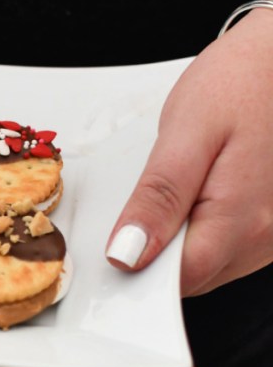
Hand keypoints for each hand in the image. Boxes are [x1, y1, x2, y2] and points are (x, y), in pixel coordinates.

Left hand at [106, 3, 272, 295]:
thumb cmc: (238, 84)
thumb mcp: (185, 135)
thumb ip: (158, 199)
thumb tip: (127, 256)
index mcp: (242, 222)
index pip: (177, 282)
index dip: (137, 269)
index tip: (109, 246)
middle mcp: (267, 239)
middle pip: (192, 277)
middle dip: (155, 254)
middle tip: (137, 203)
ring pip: (208, 263)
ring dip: (178, 240)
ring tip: (174, 187)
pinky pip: (226, 245)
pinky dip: (200, 227)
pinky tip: (194, 191)